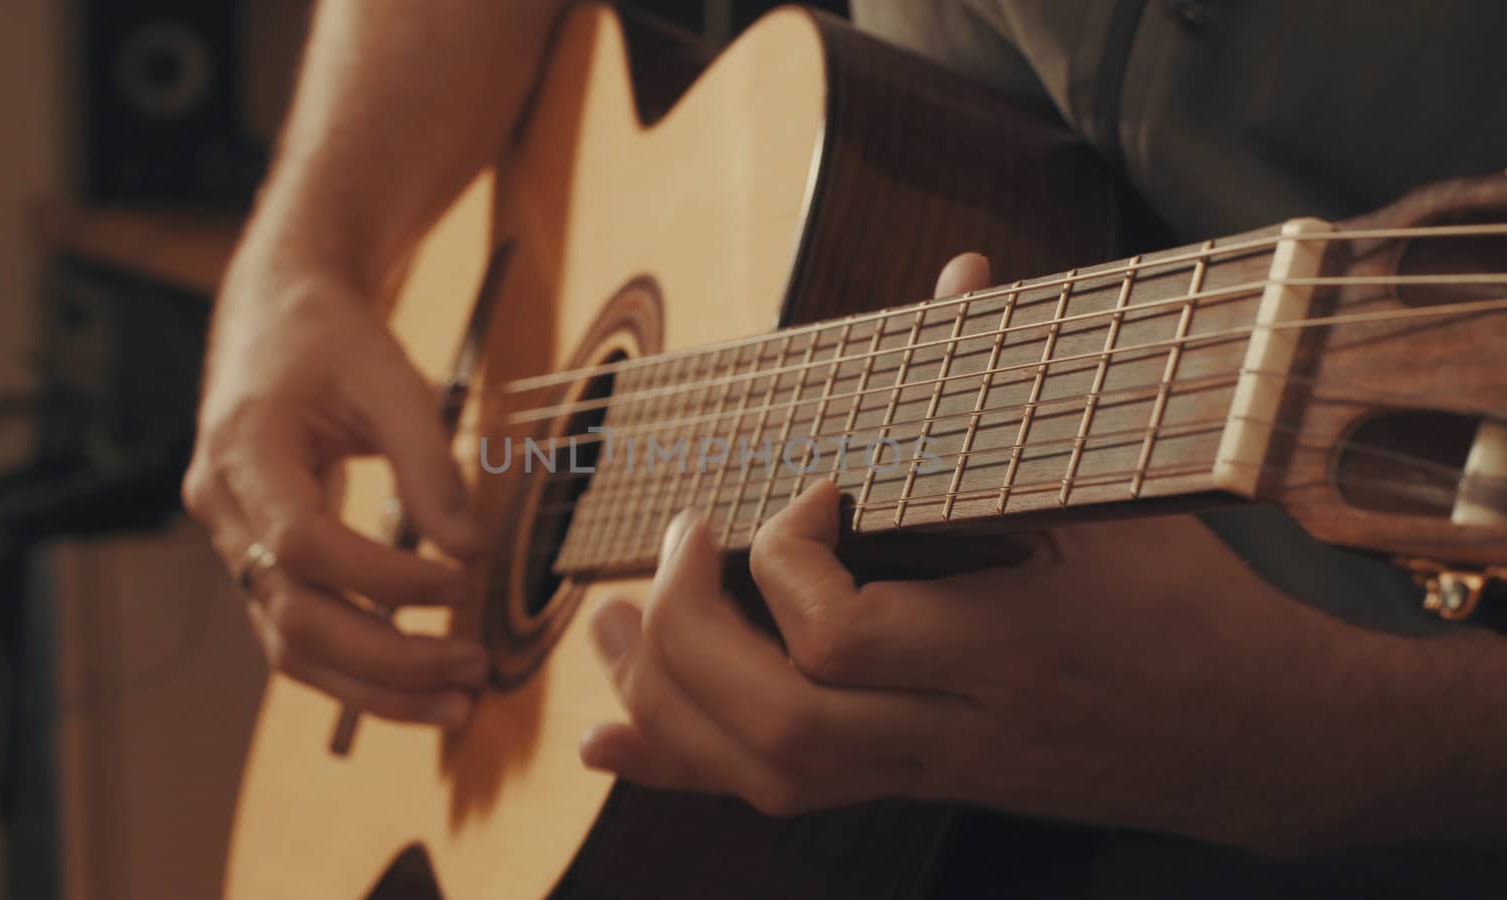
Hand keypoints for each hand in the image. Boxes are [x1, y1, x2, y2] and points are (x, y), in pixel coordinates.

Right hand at [184, 265, 485, 727]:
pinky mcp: (258, 563)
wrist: (277, 319)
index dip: (385, 578)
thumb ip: (430, 466)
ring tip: (456, 703)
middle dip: (388, 660)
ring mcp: (233, 544)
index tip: (462, 582)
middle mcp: (222, 509)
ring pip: (289, 646)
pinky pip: (298, 635)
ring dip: (375, 688)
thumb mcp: (391, 382)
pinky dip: (359, 669)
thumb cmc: (333, 343)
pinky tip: (419, 683)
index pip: (304, 545)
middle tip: (472, 672)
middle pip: (292, 619)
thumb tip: (472, 551)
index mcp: (243, 451)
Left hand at [578, 253, 1419, 852]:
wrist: (1266, 743)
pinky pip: (786, 802)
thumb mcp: (1124, 495)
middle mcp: (959, 725)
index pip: (841, 636)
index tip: (808, 491)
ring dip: (666, 699)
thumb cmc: (1198, 609)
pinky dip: (684, 766)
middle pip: (778, 723)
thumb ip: (1021, 392)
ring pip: (769, 775)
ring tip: (612, 622)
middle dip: (690, 636)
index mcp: (1010, 644)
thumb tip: (962, 275)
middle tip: (678, 546)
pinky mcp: (923, 787)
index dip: (787, 559)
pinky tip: (615, 737)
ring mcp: (935, 769)